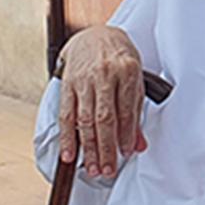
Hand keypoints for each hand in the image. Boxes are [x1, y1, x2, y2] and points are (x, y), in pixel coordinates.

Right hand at [56, 25, 150, 178]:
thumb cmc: (119, 59)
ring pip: (84, 119)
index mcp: (126, 71)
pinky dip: (67, 137)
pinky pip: (66, 115)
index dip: (125, 135)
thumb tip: (138, 144)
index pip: (125, 110)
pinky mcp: (67, 84)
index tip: (125, 153)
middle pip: (104, 118)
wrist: (94, 34)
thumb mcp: (135, 79)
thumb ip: (135, 112)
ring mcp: (83, 80)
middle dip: (106, 148)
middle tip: (108, 170)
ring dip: (88, 148)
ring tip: (92, 168)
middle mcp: (104, 75)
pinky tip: (70, 154)